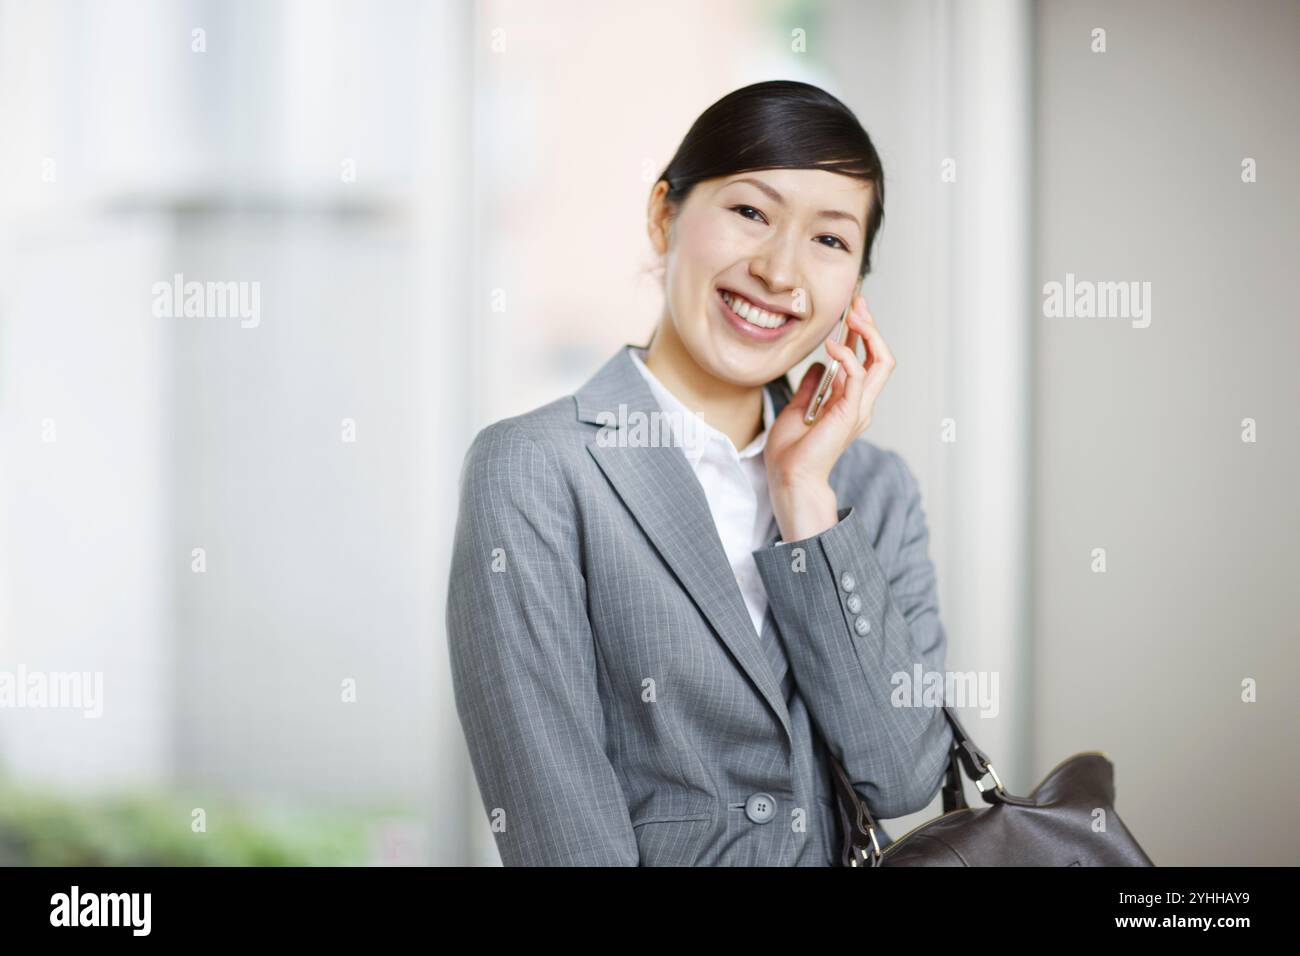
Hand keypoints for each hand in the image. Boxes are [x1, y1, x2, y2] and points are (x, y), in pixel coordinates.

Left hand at [765, 294, 895, 540]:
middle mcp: (860, 403)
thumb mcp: (799, 408)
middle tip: (856, 303)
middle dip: (871, 326)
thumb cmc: (792, 451)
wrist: (790, 477)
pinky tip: (831, 346)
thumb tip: (816, 367)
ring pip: (880, 362)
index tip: (851, 309)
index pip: (866, 359)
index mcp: (850, 402)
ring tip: (851, 316)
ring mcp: (858, 408)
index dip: (861, 333)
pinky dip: (847, 356)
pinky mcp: (849, 413)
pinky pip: (859, 376)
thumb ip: (811, 387)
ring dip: (868, 334)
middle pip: (881, 356)